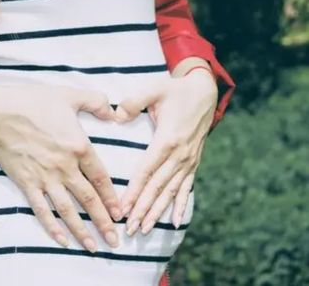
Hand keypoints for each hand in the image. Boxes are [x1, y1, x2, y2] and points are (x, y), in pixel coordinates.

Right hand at [0, 84, 122, 251]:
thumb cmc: (34, 102)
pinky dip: (52, 227)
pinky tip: (62, 240)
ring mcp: (45, 178)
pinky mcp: (27, 183)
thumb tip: (114, 113)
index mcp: (79, 147)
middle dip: (103, 222)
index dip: (112, 198)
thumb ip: (97, 102)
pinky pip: (42, 210)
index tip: (120, 213)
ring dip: (82, 231)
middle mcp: (65, 167)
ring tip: (93, 247)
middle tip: (114, 240)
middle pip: (89, 200)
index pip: (101, 178)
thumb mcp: (70, 96)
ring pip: (68, 210)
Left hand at [114, 68, 217, 234]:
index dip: (134, 191)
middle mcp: (180, 155)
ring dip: (158, 211)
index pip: (146, 171)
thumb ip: (133, 101)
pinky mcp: (193, 162)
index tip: (123, 208)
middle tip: (130, 228)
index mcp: (167, 139)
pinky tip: (176, 222)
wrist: (203, 90)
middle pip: (157, 187)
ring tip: (145, 229)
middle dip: (143, 209)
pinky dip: (181, 205)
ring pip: (170, 192)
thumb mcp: (154, 89)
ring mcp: (188, 160)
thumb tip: (116, 115)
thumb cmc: (174, 90)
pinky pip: (186, 188)